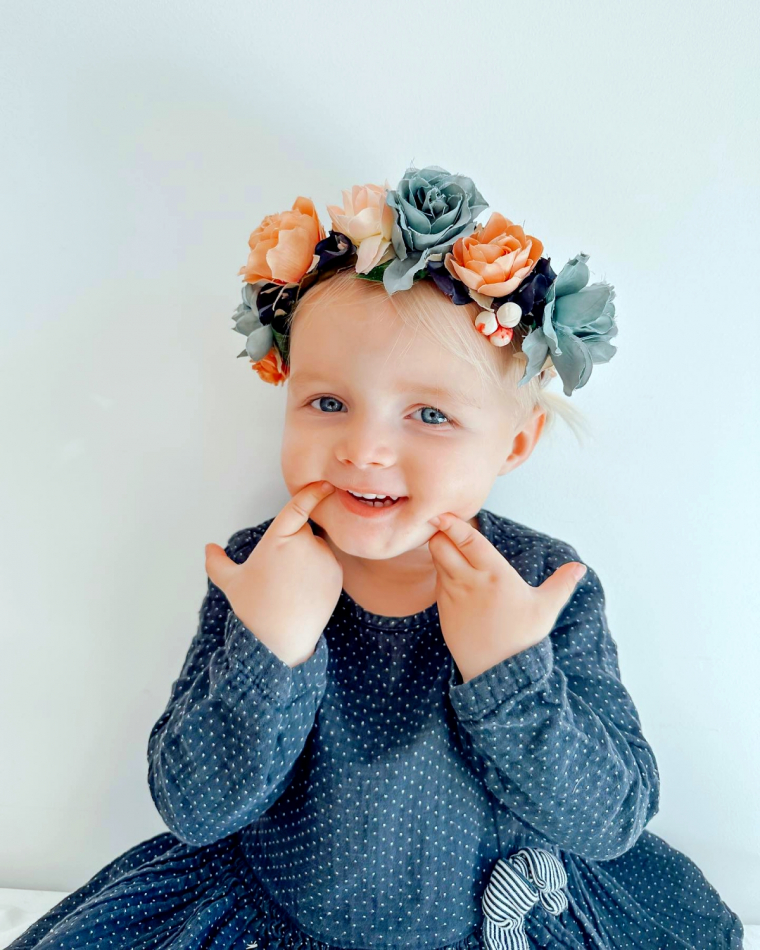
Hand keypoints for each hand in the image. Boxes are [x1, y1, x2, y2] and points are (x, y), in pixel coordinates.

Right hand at [205, 481, 342, 667]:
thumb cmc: (254, 609)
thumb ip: (217, 563)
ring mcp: (324, 559)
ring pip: (317, 547)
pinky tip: (306, 591)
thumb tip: (208, 549)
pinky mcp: (337, 574)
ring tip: (292, 585)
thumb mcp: (230, 583)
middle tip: (280, 573)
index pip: (297, 507)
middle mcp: (304, 544)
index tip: (324, 484)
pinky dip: (320, 571)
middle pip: (304, 532)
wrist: (281, 640)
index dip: (312, 492)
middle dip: (294, 544)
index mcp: (278, 539)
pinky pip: (329, 563)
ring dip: (308, 557)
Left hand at [427, 512, 586, 682]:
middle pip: (442, 546)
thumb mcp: (546, 608)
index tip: (443, 513)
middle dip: (441, 534)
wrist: (498, 672)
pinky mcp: (444, 608)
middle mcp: (470, 581)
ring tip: (449, 544)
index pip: (468, 540)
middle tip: (446, 528)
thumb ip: (561, 583)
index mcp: (496, 574)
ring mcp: (453, 595)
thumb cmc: (523, 638)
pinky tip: (453, 571)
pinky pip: (439, 581)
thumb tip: (580, 567)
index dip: (453, 524)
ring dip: (441, 551)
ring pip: (438, 561)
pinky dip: (442, 571)